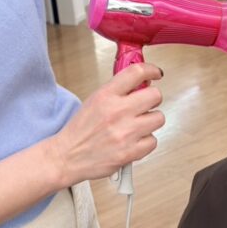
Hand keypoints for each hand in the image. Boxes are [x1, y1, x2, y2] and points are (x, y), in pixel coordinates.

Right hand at [48, 63, 164, 186]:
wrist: (67, 157)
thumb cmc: (80, 131)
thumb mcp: (94, 101)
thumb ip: (116, 92)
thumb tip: (140, 85)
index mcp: (106, 95)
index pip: (137, 72)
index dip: (151, 70)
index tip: (155, 73)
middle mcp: (117, 112)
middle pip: (155, 95)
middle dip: (152, 99)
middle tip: (145, 104)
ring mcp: (126, 132)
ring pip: (158, 118)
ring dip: (150, 121)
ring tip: (138, 125)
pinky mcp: (130, 152)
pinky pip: (153, 141)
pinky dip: (146, 141)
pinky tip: (134, 140)